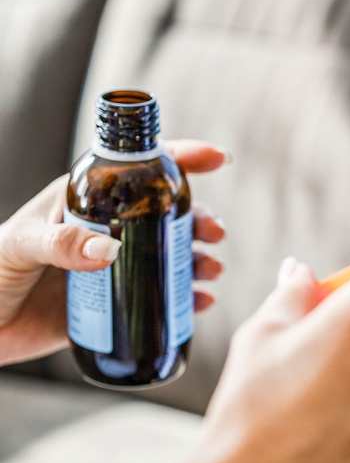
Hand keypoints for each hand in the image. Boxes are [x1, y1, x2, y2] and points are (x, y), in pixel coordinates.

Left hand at [0, 140, 229, 365]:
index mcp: (85, 201)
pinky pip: (161, 299)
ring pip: (169, 256)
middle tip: (213, 233)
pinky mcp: (117, 304)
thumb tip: (111, 250)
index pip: (137, 170)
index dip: (180, 158)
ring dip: (198, 259)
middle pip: (165, 216)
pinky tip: (200, 301)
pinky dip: (187, 298)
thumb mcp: (18, 247)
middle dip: (198, 219)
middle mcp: (107, 231)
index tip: (216, 159)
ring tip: (209, 271)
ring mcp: (114, 268)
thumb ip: (60, 244)